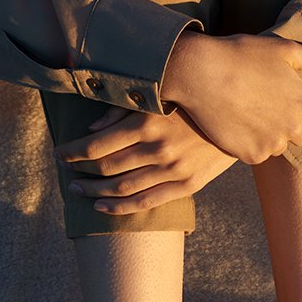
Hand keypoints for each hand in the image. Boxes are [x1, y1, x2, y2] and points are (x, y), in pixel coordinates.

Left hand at [55, 106, 236, 215]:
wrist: (241, 115)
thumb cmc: (195, 98)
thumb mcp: (160, 94)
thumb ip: (124, 108)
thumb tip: (92, 128)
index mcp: (147, 123)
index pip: (96, 145)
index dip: (73, 151)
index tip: (60, 153)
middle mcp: (158, 149)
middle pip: (106, 168)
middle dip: (81, 171)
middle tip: (67, 173)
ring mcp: (173, 170)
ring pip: (123, 188)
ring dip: (95, 192)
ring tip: (79, 190)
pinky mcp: (188, 184)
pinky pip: (147, 202)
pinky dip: (121, 208)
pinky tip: (103, 207)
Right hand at [161, 31, 301, 163]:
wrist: (199, 73)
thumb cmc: (242, 55)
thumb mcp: (286, 50)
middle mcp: (293, 128)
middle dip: (293, 125)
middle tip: (270, 104)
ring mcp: (271, 144)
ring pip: (280, 146)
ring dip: (271, 134)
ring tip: (250, 110)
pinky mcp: (250, 155)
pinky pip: (259, 154)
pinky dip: (251, 142)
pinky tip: (238, 122)